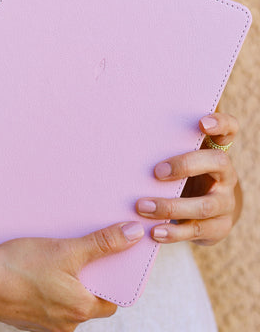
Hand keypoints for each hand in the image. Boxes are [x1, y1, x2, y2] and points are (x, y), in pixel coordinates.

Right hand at [0, 222, 142, 331]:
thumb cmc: (20, 266)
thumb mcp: (66, 250)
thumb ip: (103, 243)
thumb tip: (133, 234)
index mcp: (80, 310)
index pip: (112, 298)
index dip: (115, 277)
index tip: (113, 257)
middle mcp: (66, 323)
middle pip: (91, 297)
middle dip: (91, 275)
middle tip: (86, 249)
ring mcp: (46, 322)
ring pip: (70, 298)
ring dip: (71, 278)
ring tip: (65, 254)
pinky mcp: (31, 315)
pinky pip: (52, 299)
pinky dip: (54, 284)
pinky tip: (43, 266)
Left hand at [136, 113, 238, 245]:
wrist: (205, 213)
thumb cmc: (182, 178)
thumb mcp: (178, 161)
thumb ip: (164, 149)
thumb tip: (127, 134)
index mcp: (215, 152)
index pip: (229, 130)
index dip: (220, 124)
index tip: (202, 122)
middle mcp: (225, 175)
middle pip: (217, 163)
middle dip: (186, 165)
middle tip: (156, 171)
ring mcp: (225, 202)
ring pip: (204, 205)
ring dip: (170, 206)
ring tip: (142, 206)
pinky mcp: (218, 227)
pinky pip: (197, 231)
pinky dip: (173, 233)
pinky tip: (154, 232)